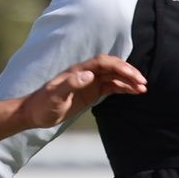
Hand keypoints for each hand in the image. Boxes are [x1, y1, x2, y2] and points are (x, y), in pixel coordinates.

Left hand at [17, 55, 145, 128]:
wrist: (35, 114)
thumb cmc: (43, 105)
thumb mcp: (55, 96)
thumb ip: (71, 84)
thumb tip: (90, 75)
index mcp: (79, 71)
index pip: (104, 63)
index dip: (119, 67)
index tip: (132, 76)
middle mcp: (86, 74)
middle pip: (113, 68)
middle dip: (129, 73)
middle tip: (143, 83)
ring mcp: (90, 83)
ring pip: (114, 77)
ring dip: (129, 81)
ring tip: (143, 88)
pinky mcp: (91, 93)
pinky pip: (111, 87)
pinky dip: (123, 88)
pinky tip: (134, 92)